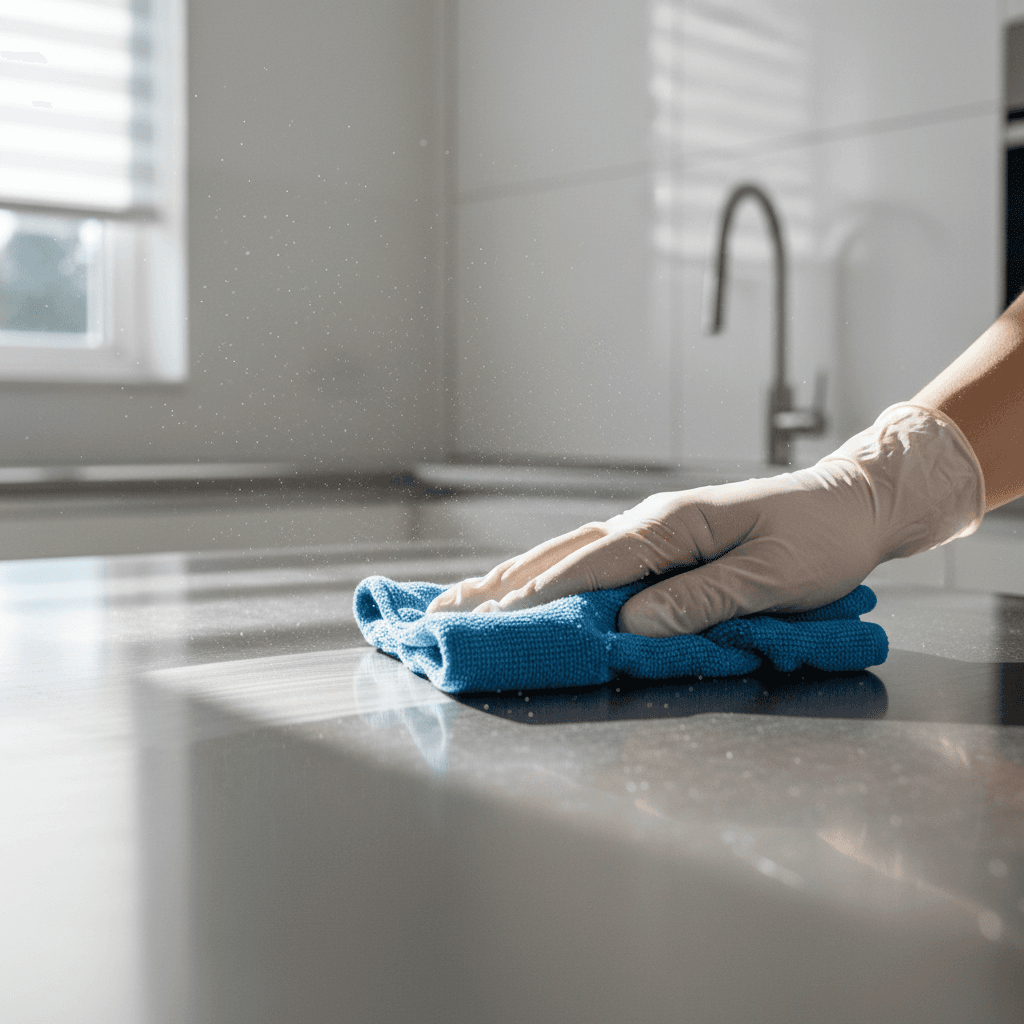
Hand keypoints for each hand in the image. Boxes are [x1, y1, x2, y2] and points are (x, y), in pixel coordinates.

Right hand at [426, 404, 984, 636]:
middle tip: (447, 613)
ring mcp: (652, 529)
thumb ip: (701, 599)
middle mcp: (651, 522)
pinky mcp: (661, 541)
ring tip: (465, 599)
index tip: (494, 620)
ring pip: (568, 554)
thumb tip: (631, 623)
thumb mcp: (772, 577)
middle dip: (505, 587)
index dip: (543, 596)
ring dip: (514, 578)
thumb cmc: (820, 539)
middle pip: (563, 556)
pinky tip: (526, 584)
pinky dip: (549, 573)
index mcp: (673, 525)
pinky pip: (591, 558)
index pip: (595, 565)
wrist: (851, 502)